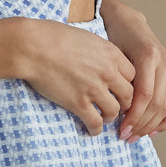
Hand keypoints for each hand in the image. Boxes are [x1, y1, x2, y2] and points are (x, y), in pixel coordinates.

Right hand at [15, 18, 135, 135]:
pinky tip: (92, 130)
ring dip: (110, 117)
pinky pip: (95, 122)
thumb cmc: (52, 36)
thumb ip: (98, 51)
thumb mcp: (85, 36)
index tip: (121, 89)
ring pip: (114, 111)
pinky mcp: (78, 103)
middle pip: (128, 95)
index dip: (128, 84)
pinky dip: (95, 129)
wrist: (32, 47)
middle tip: (117, 106)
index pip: (133, 75)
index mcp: (110, 53)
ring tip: (104, 118)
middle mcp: (107, 72)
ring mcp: (93, 89)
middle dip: (124, 103)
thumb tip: (98, 58)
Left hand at [99, 0, 165, 140]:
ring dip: (151, 126)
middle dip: (141, 124)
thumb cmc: (115, 38)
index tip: (121, 129)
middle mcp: (164, 63)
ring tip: (136, 136)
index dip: (134, 116)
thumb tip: (114, 111)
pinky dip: (165, 120)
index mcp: (148, 56)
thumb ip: (117, 79)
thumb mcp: (112, 54)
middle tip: (126, 136)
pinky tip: (153, 131)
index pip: (145, 95)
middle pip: (157, 103)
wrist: (129, 23)